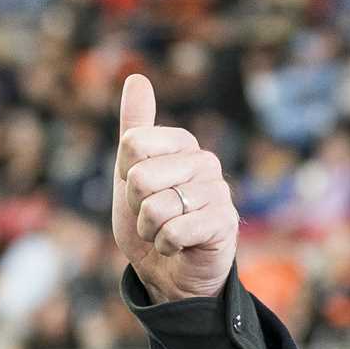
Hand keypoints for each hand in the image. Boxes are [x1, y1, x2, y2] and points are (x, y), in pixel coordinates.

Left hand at [112, 75, 238, 302]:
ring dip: (150, 230)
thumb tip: (136, 78)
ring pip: (156, 208)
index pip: (132, 143)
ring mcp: (218, 191)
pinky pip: (174, 231)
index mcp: (182, 144)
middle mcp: (205, 161)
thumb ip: (134, 128)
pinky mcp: (225, 223)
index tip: (137, 189)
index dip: (125, 175)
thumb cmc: (150, 220)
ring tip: (165, 231)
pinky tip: (178, 246)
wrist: (168, 270)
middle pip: (140, 178)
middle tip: (153, 216)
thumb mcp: (129, 173)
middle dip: (136, 208)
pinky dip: (165, 246)